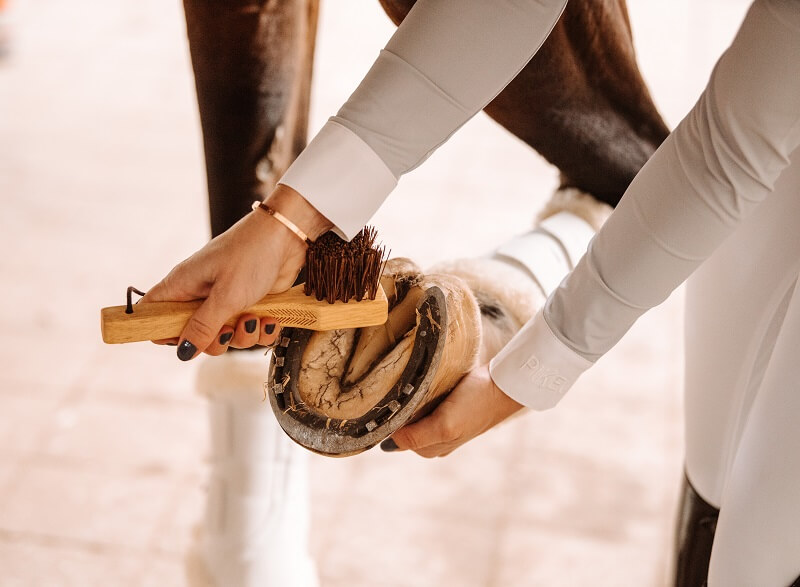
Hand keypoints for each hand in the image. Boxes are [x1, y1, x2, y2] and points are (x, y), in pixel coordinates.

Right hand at [142, 185, 331, 359]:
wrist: (288, 235)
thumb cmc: (252, 254)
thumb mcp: (226, 295)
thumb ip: (204, 326)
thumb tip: (182, 352)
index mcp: (183, 284)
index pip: (153, 312)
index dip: (161, 332)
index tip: (183, 341)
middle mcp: (200, 294)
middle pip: (193, 335)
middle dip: (215, 342)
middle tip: (230, 329)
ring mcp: (225, 300)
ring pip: (225, 337)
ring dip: (243, 335)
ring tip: (255, 318)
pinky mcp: (249, 304)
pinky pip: (249, 331)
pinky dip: (262, 330)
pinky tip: (270, 318)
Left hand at [384, 364, 523, 456]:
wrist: (504, 385)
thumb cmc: (476, 405)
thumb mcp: (444, 425)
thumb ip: (416, 436)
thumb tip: (388, 444)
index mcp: (432, 449)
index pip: (397, 438)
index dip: (392, 422)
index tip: (392, 403)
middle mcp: (436, 439)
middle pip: (404, 426)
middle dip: (401, 412)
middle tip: (405, 392)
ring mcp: (443, 423)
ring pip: (413, 414)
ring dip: (410, 401)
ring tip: (415, 386)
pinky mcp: (449, 406)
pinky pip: (425, 402)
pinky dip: (421, 394)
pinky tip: (425, 385)